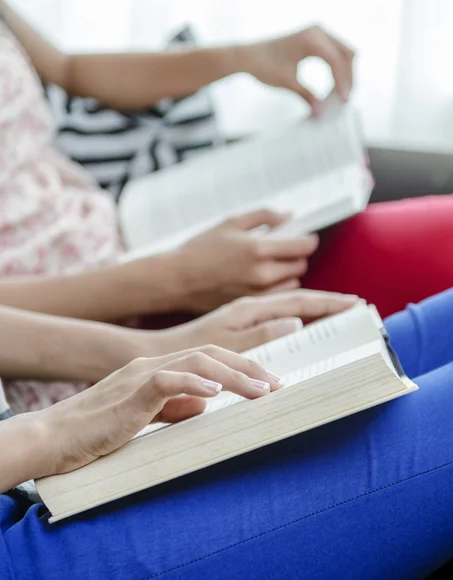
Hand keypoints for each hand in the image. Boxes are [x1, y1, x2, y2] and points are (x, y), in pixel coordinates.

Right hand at [35, 346, 281, 476]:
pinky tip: (216, 391)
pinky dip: (193, 382)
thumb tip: (207, 401)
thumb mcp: (146, 415)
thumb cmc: (98, 429)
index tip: (269, 383)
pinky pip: (166, 380)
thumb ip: (175, 405)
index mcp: (158, 368)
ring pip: (197, 361)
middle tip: (278, 384)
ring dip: (234, 375)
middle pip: (211, 353)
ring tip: (262, 390)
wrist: (54, 437)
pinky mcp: (129, 393)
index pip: (209, 358)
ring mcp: (140, 375)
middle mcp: (152, 364)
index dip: (242, 367)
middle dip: (249, 366)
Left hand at [157, 289, 358, 353]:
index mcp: (251, 309)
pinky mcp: (241, 323)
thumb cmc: (194, 350)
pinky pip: (277, 316)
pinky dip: (296, 317)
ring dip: (314, 308)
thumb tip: (296, 323)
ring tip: (338, 312)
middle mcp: (250, 307)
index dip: (328, 303)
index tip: (354, 303)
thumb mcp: (228, 344)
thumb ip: (262, 334)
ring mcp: (246, 313)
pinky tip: (304, 325)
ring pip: (289, 307)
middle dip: (327, 302)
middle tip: (355, 306)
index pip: (299, 302)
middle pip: (298, 300)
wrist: (166, 351)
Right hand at [175, 209, 318, 312]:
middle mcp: (262, 273)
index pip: (303, 246)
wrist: (178, 279)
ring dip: (287, 273)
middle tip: (282, 250)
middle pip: (300, 264)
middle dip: (295, 256)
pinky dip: (277, 287)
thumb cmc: (201, 248)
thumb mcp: (231, 222)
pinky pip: (279, 296)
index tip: (304, 238)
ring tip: (269, 265)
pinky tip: (262, 279)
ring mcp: (258, 293)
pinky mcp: (252, 306)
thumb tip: (289, 216)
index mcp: (258, 249)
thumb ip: (264, 216)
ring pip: (292, 282)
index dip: (308, 240)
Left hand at [241, 25, 354, 114]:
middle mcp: (316, 31)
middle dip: (348, 76)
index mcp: (310, 39)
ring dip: (345, 71)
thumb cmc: (264, 65)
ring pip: (343, 51)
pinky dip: (338, 65)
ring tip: (342, 91)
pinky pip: (334, 50)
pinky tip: (335, 81)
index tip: (344, 99)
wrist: (249, 56)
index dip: (342, 82)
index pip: (335, 61)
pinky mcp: (314, 37)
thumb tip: (320, 112)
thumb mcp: (288, 83)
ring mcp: (316, 31)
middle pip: (345, 54)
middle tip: (346, 97)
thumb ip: (307, 96)